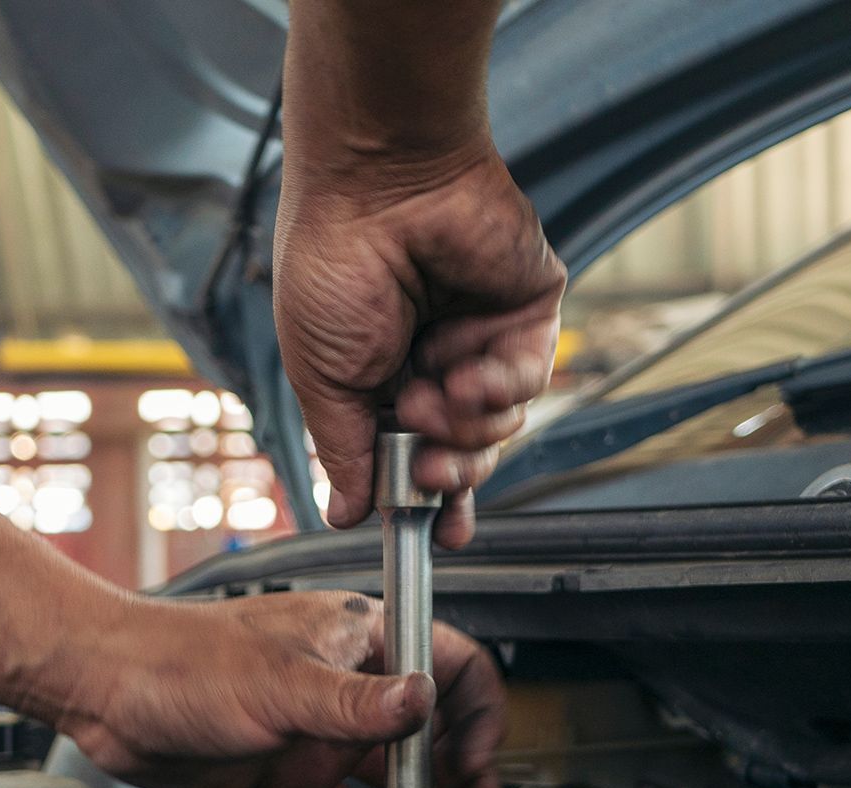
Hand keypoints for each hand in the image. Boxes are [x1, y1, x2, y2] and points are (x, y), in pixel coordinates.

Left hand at [56, 592, 505, 787]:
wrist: (109, 693)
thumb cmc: (180, 659)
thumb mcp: (279, 683)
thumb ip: (356, 702)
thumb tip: (422, 701)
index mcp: (360, 639)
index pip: (450, 667)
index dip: (475, 717)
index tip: (474, 765)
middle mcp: (350, 686)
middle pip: (433, 740)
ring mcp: (322, 734)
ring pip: (393, 787)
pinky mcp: (291, 775)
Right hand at [273, 142, 566, 547]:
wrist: (377, 186)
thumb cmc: (331, 265)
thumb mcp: (321, 378)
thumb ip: (343, 452)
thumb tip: (345, 514)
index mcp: (381, 378)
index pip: (414, 457)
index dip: (428, 503)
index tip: (433, 539)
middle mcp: (436, 362)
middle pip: (466, 454)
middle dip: (450, 474)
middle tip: (426, 470)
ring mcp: (484, 336)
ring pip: (501, 425)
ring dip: (466, 424)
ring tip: (429, 390)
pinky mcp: (528, 309)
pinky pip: (529, 376)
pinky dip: (498, 384)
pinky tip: (464, 368)